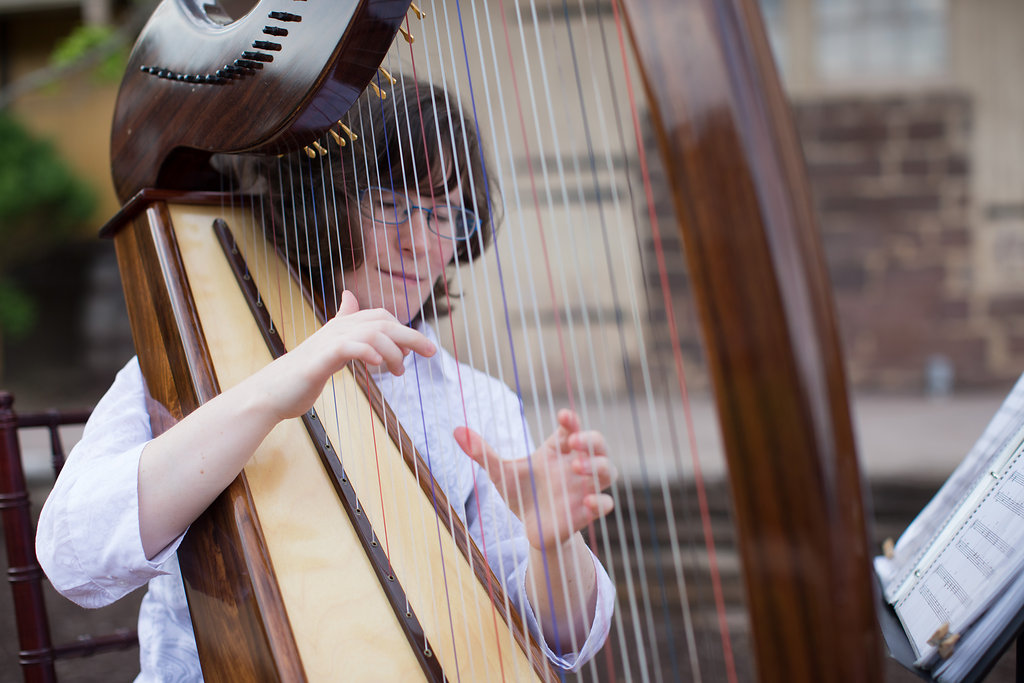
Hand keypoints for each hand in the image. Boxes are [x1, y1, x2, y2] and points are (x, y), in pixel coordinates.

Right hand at [253, 290, 435, 420]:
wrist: (271, 393)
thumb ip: (346, 333)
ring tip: (399, 371)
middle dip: (411, 335)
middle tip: (430, 352)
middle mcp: (336, 329)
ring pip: (372, 333)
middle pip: (382, 321)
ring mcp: (327, 342)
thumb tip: (349, 300)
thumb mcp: (328, 352)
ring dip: (393, 351)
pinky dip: (368, 352)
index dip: (402, 329)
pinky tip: (378, 364)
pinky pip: (350, 347)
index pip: (380, 316)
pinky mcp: (320, 359)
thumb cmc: (302, 377)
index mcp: (341, 327)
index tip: (416, 349)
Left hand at [454, 409, 615, 550]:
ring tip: (578, 467)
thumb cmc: (520, 493)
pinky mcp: (587, 512)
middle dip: (590, 439)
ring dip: (597, 466)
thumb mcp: (500, 472)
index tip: (563, 415)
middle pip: (598, 444)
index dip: (572, 419)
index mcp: (557, 450)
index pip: (572, 427)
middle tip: (574, 442)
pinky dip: (602, 501)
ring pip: (608, 470)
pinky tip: (589, 502)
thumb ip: (482, 452)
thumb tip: (455, 430)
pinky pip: (606, 504)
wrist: (530, 529)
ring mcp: (584, 488)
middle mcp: (575, 465)